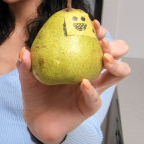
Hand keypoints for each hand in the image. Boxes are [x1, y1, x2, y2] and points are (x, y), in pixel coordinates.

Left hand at [18, 20, 130, 143]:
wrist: (35, 119)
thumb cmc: (36, 94)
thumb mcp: (28, 76)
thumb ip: (26, 64)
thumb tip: (25, 51)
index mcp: (78, 61)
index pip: (96, 42)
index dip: (99, 32)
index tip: (92, 24)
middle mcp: (90, 72)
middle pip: (116, 55)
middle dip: (115, 46)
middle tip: (103, 44)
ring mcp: (93, 89)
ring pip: (118, 74)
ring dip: (116, 65)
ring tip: (105, 59)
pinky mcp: (89, 105)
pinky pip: (95, 97)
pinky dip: (91, 90)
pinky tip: (84, 84)